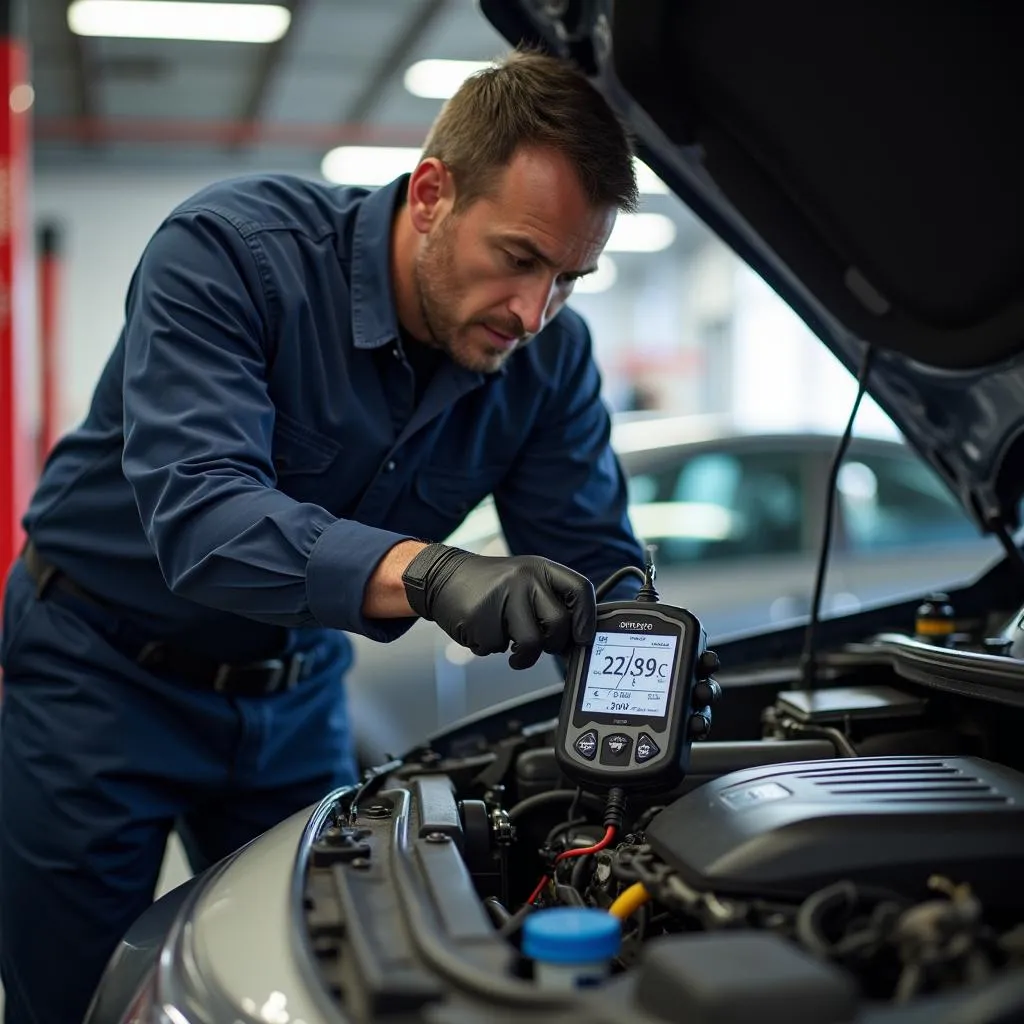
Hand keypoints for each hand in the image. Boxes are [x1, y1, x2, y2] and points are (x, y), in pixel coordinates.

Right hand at [402, 543, 595, 668]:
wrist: (442, 577)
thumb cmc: (490, 585)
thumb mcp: (525, 580)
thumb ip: (549, 602)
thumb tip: (576, 639)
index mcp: (540, 568)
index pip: (579, 590)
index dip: (587, 618)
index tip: (583, 637)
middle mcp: (524, 578)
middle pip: (558, 624)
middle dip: (553, 644)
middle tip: (540, 645)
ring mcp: (502, 597)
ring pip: (531, 644)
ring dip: (523, 656)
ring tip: (510, 647)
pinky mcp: (481, 618)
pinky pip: (498, 648)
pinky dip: (492, 647)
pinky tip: (483, 629)